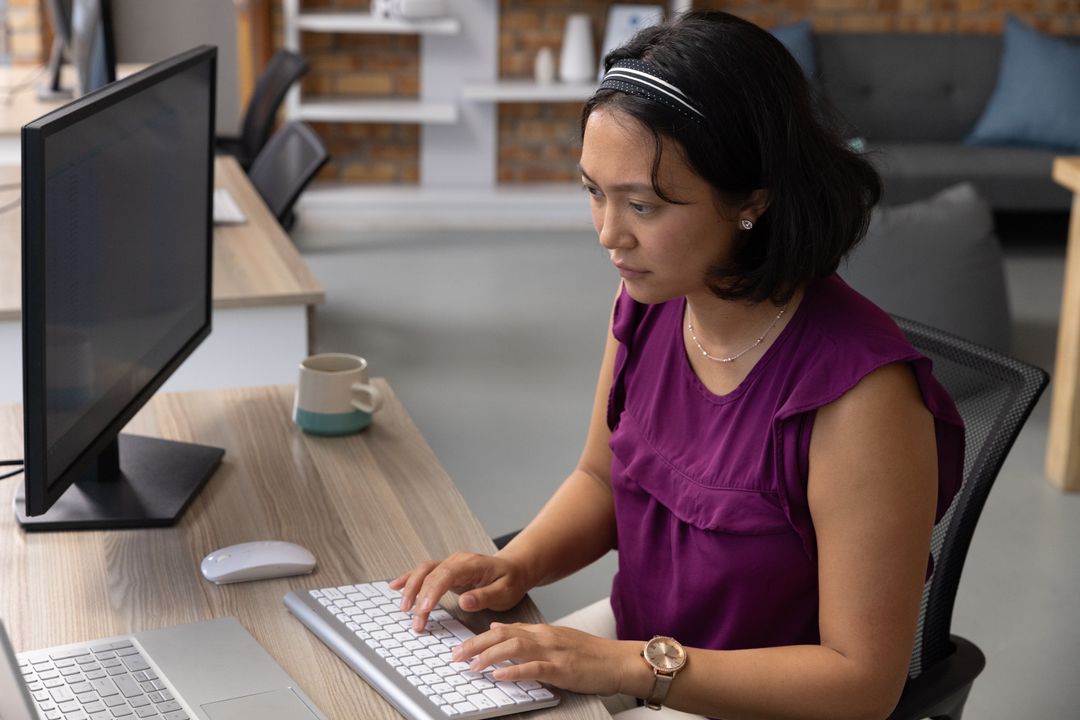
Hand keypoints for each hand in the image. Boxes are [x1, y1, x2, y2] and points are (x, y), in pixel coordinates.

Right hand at [389, 552, 530, 631]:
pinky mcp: (446, 571)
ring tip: (404, 610)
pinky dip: (409, 579)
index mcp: (472, 564)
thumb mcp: (505, 592)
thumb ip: (484, 596)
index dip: (432, 591)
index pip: (446, 575)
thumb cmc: (510, 581)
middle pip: (431, 575)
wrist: (515, 569)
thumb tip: (464, 601)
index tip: (424, 609)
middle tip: (417, 622)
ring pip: (423, 572)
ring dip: (411, 589)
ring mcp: (450, 564)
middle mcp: (458, 561)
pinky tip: (396, 586)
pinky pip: (424, 572)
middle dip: (419, 598)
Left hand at [451, 622, 640, 697]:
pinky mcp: (562, 668)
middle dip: (476, 645)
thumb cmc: (589, 654)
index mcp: (541, 631)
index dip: (478, 637)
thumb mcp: (555, 639)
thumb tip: (498, 630)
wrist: (618, 661)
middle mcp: (544, 637)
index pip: (504, 629)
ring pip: (514, 648)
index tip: (459, 647)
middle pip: (503, 636)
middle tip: (455, 656)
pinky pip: (534, 668)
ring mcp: (553, 651)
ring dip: (490, 657)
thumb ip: (526, 635)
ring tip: (472, 666)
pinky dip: (514, 671)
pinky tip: (500, 676)